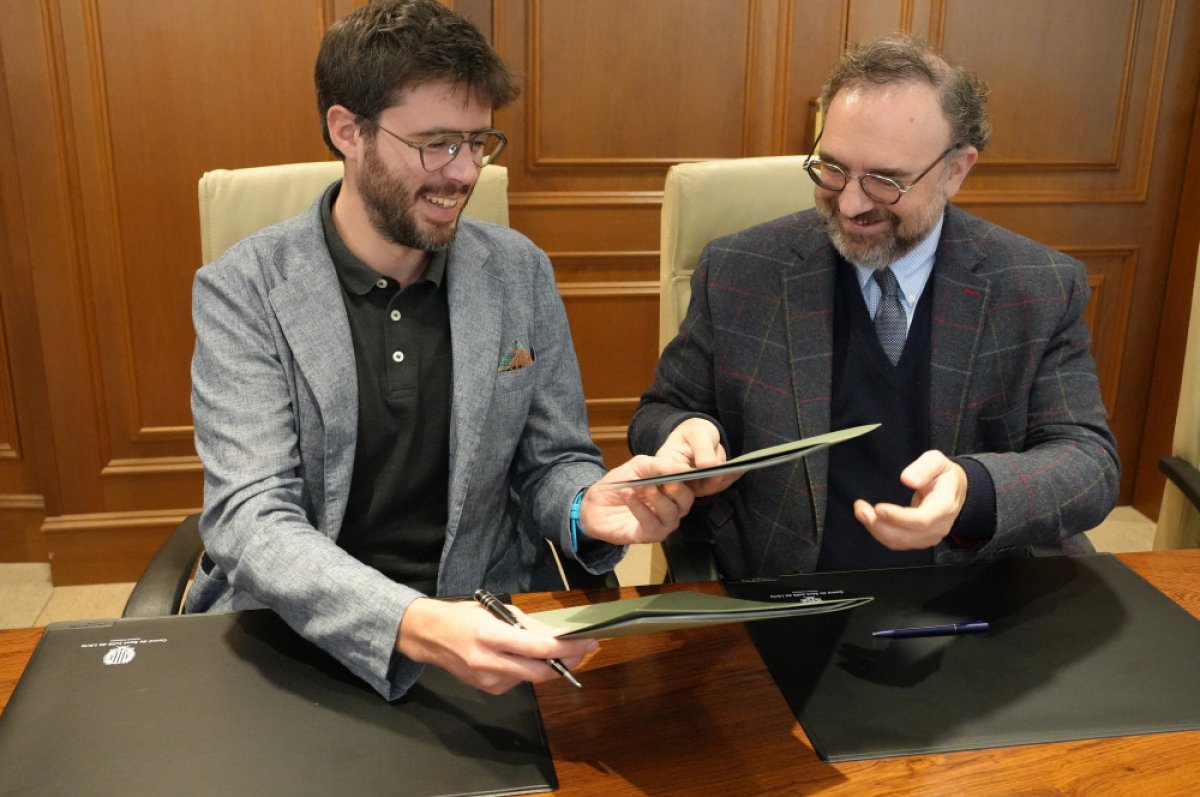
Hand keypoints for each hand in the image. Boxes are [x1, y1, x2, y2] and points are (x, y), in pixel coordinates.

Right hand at [396, 597, 597, 694]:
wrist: (429, 637)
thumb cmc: (462, 617)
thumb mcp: (494, 610)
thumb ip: (526, 625)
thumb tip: (557, 635)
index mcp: (490, 635)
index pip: (538, 647)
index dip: (567, 648)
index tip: (588, 642)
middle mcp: (489, 662)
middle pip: (540, 671)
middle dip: (567, 662)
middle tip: (584, 650)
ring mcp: (488, 680)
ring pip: (532, 678)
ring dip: (548, 665)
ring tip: (556, 649)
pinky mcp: (488, 690)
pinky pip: (518, 680)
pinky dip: (528, 669)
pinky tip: (524, 657)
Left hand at [577, 455, 695, 544]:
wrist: (595, 503)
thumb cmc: (620, 483)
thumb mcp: (639, 466)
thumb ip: (660, 465)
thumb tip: (682, 467)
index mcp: (674, 489)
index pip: (690, 483)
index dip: (689, 476)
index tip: (682, 468)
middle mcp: (673, 507)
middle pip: (686, 500)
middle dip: (677, 489)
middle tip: (666, 480)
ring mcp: (663, 523)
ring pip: (671, 513)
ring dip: (657, 498)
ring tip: (643, 486)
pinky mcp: (649, 535)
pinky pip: (651, 524)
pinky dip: (640, 508)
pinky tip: (629, 496)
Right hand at [656, 418, 740, 497]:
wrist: (699, 438)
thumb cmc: (693, 432)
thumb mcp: (697, 433)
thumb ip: (701, 448)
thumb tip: (708, 465)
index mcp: (665, 463)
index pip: (668, 473)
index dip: (681, 473)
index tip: (703, 466)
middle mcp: (675, 479)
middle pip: (691, 485)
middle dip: (712, 477)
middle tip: (727, 469)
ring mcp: (690, 486)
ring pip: (708, 487)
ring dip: (724, 477)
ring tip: (739, 467)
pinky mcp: (704, 488)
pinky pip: (718, 486)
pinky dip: (730, 477)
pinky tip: (741, 468)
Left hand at [853, 450, 968, 549]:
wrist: (954, 490)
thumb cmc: (943, 475)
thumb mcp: (937, 461)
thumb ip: (924, 467)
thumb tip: (908, 479)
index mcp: (945, 506)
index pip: (922, 520)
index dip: (899, 518)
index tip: (878, 508)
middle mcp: (939, 526)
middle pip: (907, 535)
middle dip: (880, 524)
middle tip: (860, 507)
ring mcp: (929, 536)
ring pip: (899, 542)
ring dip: (875, 529)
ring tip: (860, 510)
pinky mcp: (919, 539)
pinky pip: (897, 542)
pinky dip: (879, 532)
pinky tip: (868, 519)